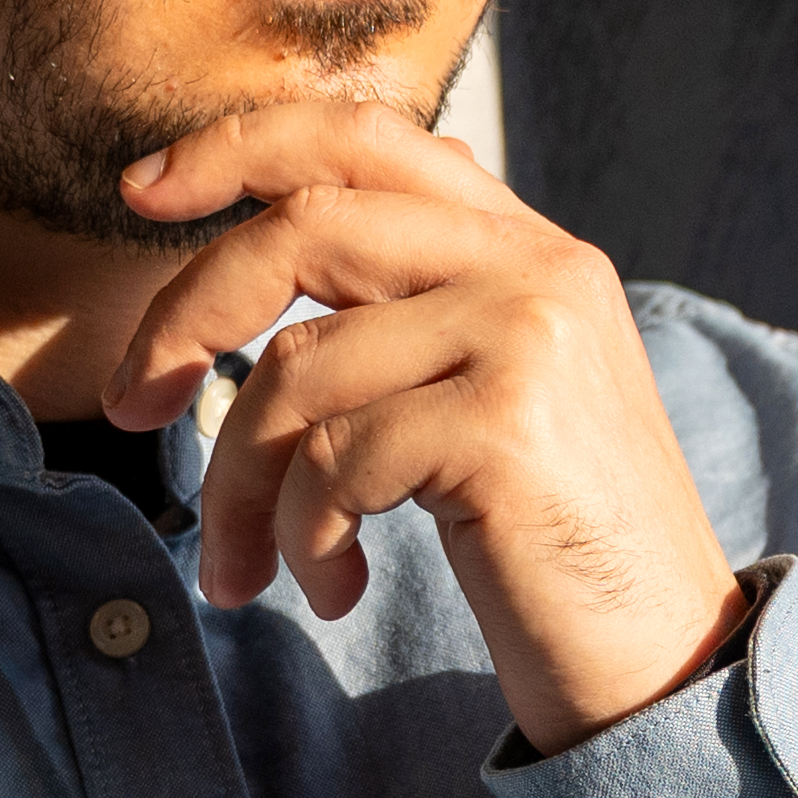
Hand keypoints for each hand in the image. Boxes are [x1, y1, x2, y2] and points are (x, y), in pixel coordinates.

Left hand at [102, 97, 745, 750]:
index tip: (143, 193)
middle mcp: (537, 266)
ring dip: (239, 488)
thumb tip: (259, 268)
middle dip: (186, 317)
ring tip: (246, 570)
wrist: (664, 660)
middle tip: (133, 408)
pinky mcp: (506, 423)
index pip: (366, 137)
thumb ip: (410, 313)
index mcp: (527, 246)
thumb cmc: (551, 545)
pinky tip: (336, 588)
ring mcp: (527, 335)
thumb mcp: (485, 397)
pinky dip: (305, 538)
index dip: (240, 145)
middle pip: (304, 228)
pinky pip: (335, 460)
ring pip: (299, 369)